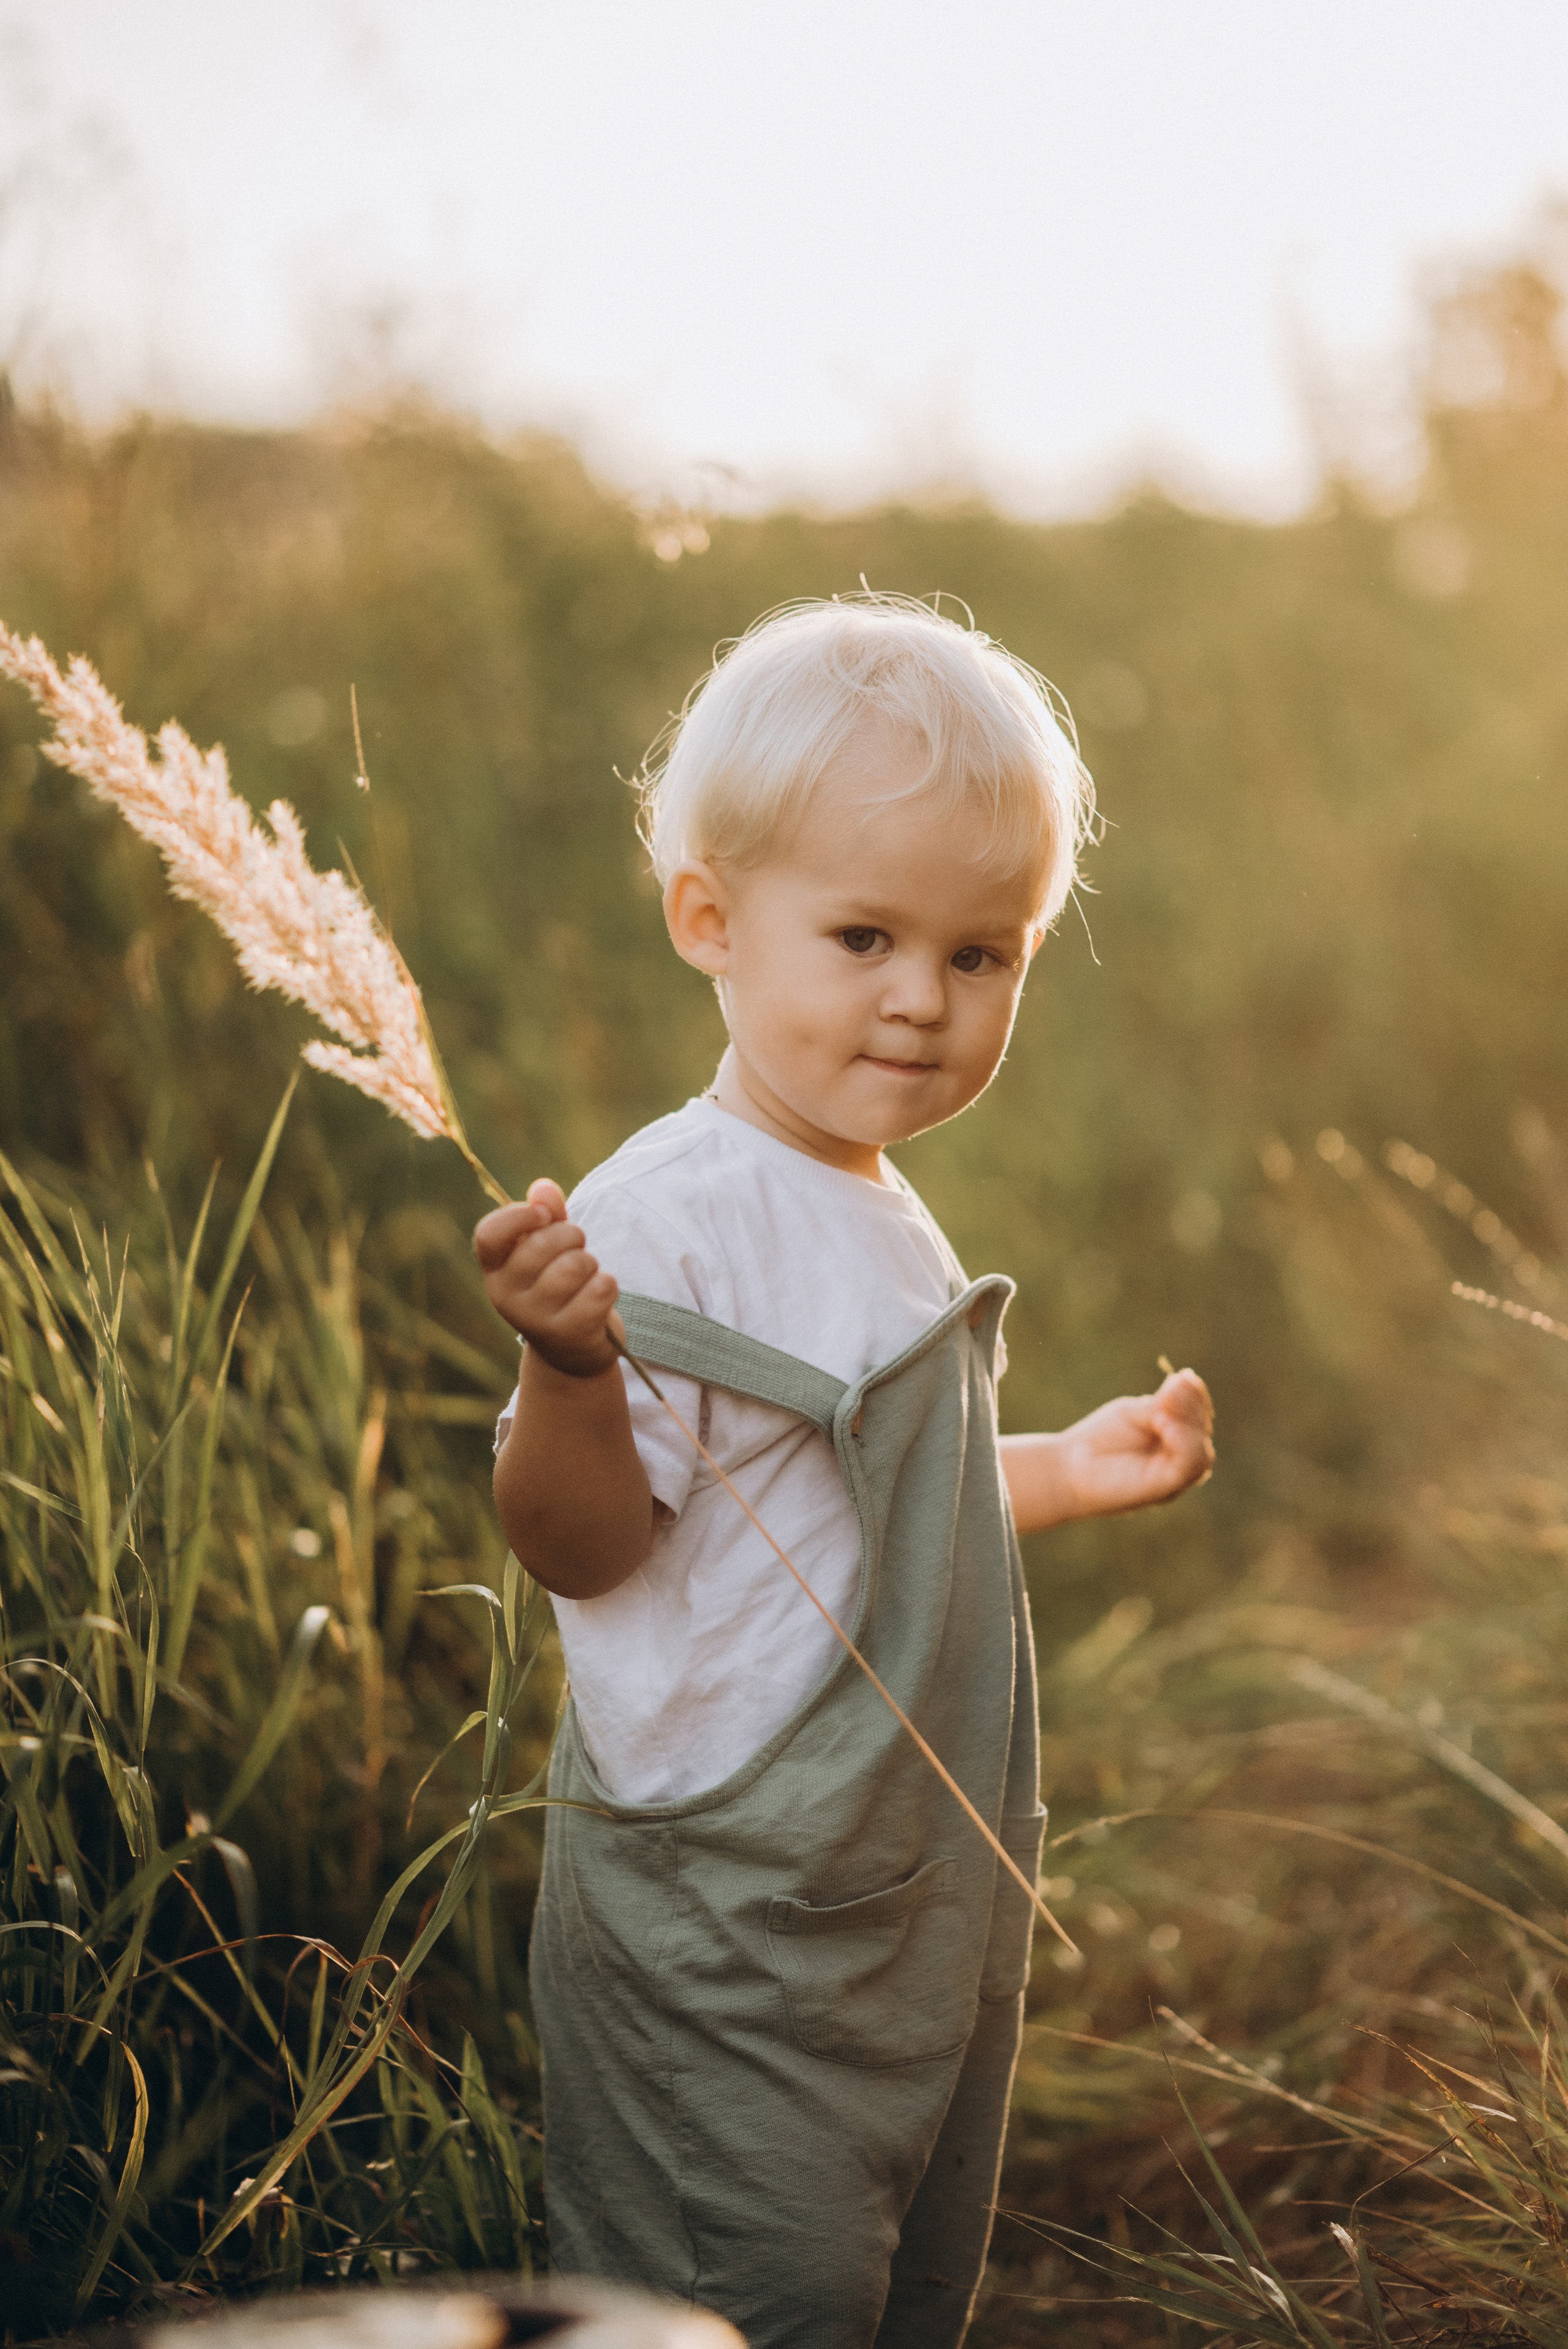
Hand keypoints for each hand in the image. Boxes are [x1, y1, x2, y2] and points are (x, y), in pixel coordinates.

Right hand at [474, 1179, 624, 1378]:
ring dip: (591, 1263)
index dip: (518, 1216)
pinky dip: (607, 1285)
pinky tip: (598, 1296)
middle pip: (542, 1244)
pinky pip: (601, 1288)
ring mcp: (536, 1319)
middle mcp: (506, 1296)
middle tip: (576, 1248)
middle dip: (572, 1236)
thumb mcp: (547, 1249)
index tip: (544, 1215)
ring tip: (586, 1275)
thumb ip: (546, 1215)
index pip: (489, 1235)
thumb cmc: (557, 1285)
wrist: (571, 1350)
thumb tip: (543, 1188)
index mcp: (495, 1270)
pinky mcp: (570, 1333)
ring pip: (575, 1265)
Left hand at [1056, 1368, 1214, 1518]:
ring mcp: (1174, 1478)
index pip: (1201, 1416)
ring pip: (1201, 1454)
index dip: (1197, 1395)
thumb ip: (1162, 1404)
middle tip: (1171, 1389)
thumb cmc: (1101, 1441)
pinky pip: (1187, 1469)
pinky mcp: (1163, 1490)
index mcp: (1177, 1439)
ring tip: (1162, 1412)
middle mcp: (1181, 1461)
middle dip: (1191, 1406)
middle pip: (1203, 1432)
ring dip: (1188, 1425)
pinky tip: (1164, 1424)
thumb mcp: (1133, 1414)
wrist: (1068, 1469)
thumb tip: (1187, 1378)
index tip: (1182, 1377)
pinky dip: (1182, 1444)